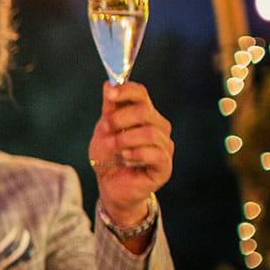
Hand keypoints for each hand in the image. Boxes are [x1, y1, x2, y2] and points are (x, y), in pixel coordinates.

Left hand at [89, 81, 171, 225]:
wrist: (110, 185)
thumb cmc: (109, 156)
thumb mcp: (104, 130)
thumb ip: (109, 109)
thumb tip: (109, 84)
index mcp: (144, 115)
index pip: (141, 94)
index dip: (125, 90)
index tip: (109, 93)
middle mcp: (159, 127)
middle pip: (144, 111)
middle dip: (120, 119)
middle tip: (106, 128)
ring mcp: (164, 146)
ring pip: (150, 132)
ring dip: (124, 139)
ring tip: (113, 147)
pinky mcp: (165, 166)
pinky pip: (156, 154)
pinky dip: (136, 153)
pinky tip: (125, 157)